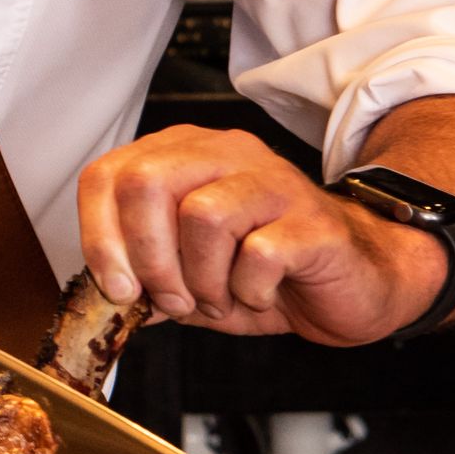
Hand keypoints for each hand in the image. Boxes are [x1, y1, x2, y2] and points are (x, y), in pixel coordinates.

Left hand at [77, 125, 448, 343]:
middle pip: (146, 183)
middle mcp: (225, 154)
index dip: (98, 235)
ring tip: (219, 299)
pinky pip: (259, 252)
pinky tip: (259, 295)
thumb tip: (102, 296)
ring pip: (202, 215)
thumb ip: (144, 279)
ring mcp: (272, 181)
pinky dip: (248, 289)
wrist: (356, 283)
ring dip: (201, 278)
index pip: (108, 175)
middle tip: (171, 300)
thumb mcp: (190, 278)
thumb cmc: (267, 274)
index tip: (116, 288)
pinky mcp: (312, 220)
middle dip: (147, 257)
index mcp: (183, 157)